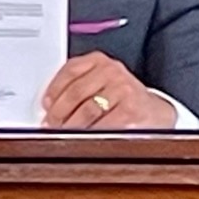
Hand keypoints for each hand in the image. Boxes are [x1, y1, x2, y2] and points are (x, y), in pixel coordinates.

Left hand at [40, 51, 174, 129]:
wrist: (152, 110)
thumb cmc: (120, 98)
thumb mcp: (98, 83)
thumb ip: (76, 86)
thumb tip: (49, 106)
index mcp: (99, 60)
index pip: (70, 70)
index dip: (54, 90)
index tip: (46, 105)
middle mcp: (112, 71)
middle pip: (76, 92)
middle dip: (59, 112)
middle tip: (51, 124)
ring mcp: (123, 89)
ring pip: (87, 110)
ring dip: (70, 125)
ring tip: (64, 132)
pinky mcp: (131, 109)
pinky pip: (103, 124)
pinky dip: (89, 133)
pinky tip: (83, 137)